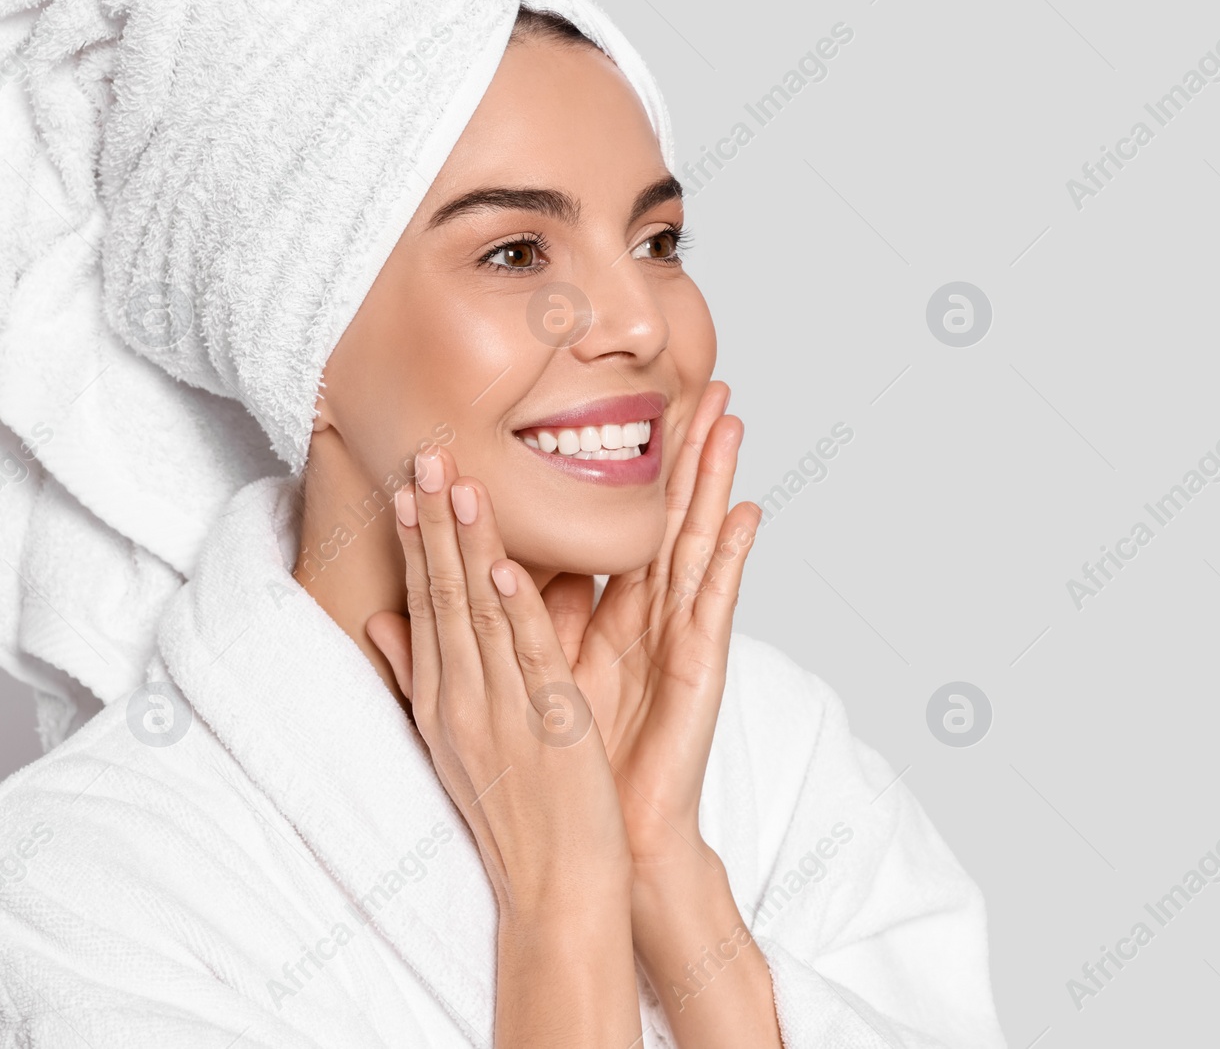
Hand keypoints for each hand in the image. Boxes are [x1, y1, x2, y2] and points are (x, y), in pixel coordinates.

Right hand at [364, 446, 630, 911]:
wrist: (554, 888)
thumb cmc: (514, 814)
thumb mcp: (453, 742)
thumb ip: (420, 677)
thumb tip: (380, 625)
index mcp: (445, 701)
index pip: (426, 607)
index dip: (417, 545)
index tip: (407, 488)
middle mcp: (464, 700)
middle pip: (443, 598)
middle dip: (433, 524)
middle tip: (423, 455)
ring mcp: (502, 712)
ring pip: (479, 614)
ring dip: (467, 545)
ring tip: (455, 482)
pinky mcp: (549, 726)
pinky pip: (527, 659)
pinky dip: (514, 610)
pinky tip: (502, 565)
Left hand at [540, 381, 762, 871]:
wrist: (607, 838)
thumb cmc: (573, 763)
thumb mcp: (528, 676)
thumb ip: (507, 619)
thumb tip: (473, 570)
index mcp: (610, 614)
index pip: (621, 522)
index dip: (630, 464)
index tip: (636, 404)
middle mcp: (650, 616)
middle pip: (670, 515)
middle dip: (687, 450)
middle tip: (707, 382)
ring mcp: (680, 636)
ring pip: (698, 539)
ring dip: (718, 480)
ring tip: (732, 420)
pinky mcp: (700, 666)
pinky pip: (715, 601)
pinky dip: (730, 557)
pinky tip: (746, 512)